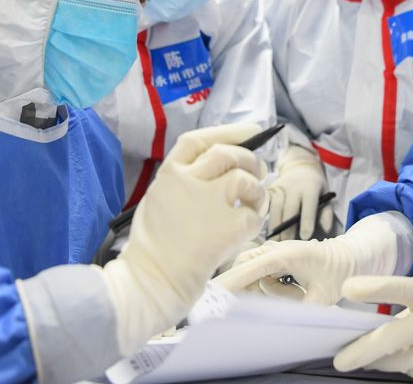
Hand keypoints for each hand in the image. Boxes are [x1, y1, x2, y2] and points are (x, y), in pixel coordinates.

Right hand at [102, 123, 267, 353]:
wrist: (153, 281)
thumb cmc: (154, 247)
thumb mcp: (160, 200)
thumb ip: (186, 180)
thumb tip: (223, 168)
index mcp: (169, 174)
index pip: (200, 140)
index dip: (228, 132)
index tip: (251, 131)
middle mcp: (189, 181)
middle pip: (228, 154)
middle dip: (250, 160)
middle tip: (259, 171)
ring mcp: (210, 202)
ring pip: (246, 179)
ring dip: (257, 190)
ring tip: (254, 203)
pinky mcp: (229, 226)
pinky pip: (254, 214)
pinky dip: (256, 219)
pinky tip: (247, 228)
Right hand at [215, 214, 400, 303]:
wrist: (346, 257)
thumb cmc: (337, 272)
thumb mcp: (324, 295)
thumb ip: (303, 309)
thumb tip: (283, 323)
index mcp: (286, 254)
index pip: (252, 267)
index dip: (233, 280)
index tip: (215, 291)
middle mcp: (274, 250)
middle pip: (246, 270)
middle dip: (250, 288)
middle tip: (276, 298)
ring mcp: (271, 253)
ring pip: (253, 277)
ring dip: (271, 291)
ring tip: (300, 292)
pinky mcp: (271, 260)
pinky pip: (261, 278)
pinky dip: (273, 288)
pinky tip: (296, 289)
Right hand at [267, 145, 332, 239]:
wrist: (300, 166)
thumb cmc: (315, 186)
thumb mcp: (326, 194)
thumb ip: (326, 212)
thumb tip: (325, 229)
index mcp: (310, 188)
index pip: (309, 205)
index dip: (307, 221)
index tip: (305, 236)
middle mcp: (294, 187)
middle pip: (289, 209)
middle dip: (287, 228)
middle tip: (286, 245)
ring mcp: (280, 187)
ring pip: (275, 208)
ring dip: (275, 226)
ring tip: (275, 242)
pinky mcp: (270, 189)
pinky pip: (266, 205)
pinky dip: (264, 218)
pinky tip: (263, 230)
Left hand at [334, 266, 412, 381]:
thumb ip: (407, 308)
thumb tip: (375, 326)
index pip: (397, 290)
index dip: (372, 289)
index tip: (347, 288)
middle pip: (387, 342)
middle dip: (358, 354)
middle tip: (339, 359)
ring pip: (397, 363)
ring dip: (381, 360)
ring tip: (368, 355)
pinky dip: (407, 365)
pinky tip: (410, 356)